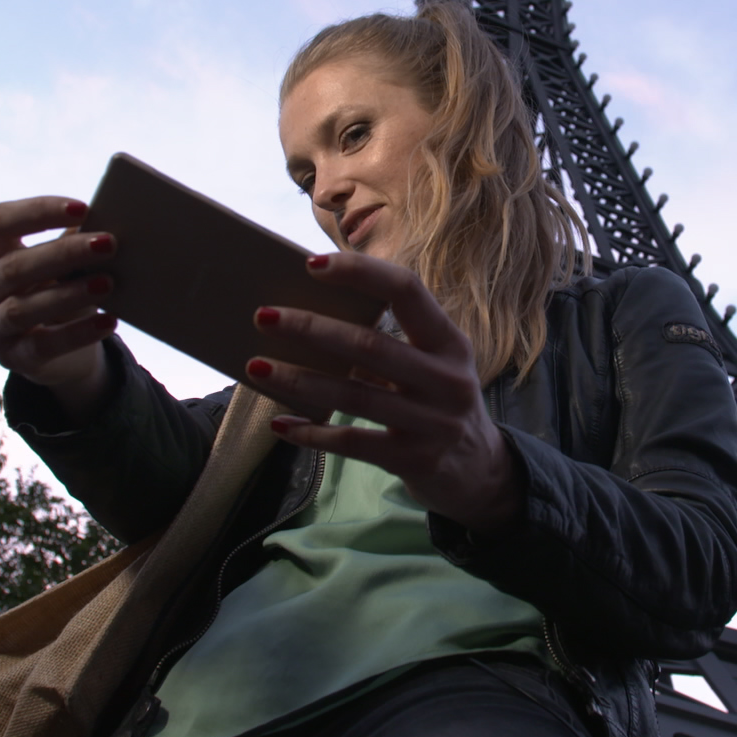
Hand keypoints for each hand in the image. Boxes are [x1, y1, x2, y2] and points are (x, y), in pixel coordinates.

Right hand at [0, 196, 119, 414]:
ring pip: (22, 308)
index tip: (82, 208)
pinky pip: (42, 345)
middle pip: (14, 266)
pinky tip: (108, 322)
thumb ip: (73, 242)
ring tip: (109, 283)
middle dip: (63, 253)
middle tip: (108, 243)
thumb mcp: (60, 265)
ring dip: (68, 294)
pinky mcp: (10, 358)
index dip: (38, 212)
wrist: (58, 351)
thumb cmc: (57, 290)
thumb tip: (109, 218)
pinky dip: (77, 334)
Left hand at [247, 252, 523, 534]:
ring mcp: (433, 423)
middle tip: (264, 316)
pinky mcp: (414, 460)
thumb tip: (310, 316)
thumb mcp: (433, 364)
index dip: (360, 273)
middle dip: (312, 328)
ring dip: (298, 379)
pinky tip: (279, 424)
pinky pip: (352, 442)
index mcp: (450, 342)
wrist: (480, 472)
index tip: (311, 264)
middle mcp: (447, 379)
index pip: (407, 291)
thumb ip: (390, 342)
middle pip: (371, 345)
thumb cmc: (439, 401)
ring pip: (354, 395)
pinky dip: (312, 433)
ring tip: (255, 367)